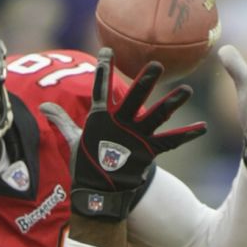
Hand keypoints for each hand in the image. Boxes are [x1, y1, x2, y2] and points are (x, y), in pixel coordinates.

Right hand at [44, 49, 205, 222]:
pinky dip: (188, 134)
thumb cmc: (84, 167)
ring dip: (173, 102)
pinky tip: (204, 128)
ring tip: (187, 89)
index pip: (100, 87)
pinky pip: (171, 141)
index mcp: (100, 119)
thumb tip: (43, 106)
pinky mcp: (149, 153)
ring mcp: (135, 139)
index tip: (109, 50)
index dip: (104, 67)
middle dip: (145, 80)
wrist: (97, 196)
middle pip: (134, 97)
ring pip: (157, 116)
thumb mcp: (72, 140)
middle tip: (157, 64)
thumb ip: (62, 120)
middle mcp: (119, 125)